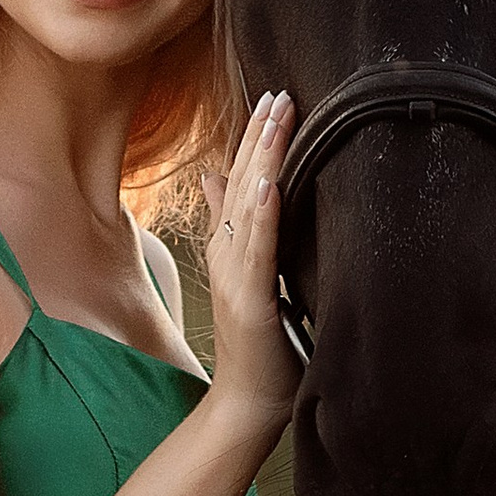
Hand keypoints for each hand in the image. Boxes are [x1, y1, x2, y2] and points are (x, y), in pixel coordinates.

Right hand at [201, 90, 299, 433]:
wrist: (248, 403)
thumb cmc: (260, 347)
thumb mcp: (248, 277)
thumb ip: (234, 229)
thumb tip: (216, 178)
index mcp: (229, 249)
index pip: (240, 183)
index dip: (253, 141)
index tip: (271, 99)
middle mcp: (226, 255)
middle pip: (241, 183)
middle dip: (260, 136)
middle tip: (278, 92)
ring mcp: (235, 276)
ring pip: (247, 206)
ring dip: (262, 159)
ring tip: (276, 117)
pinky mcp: (251, 300)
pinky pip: (256, 249)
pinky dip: (261, 213)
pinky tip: (268, 182)